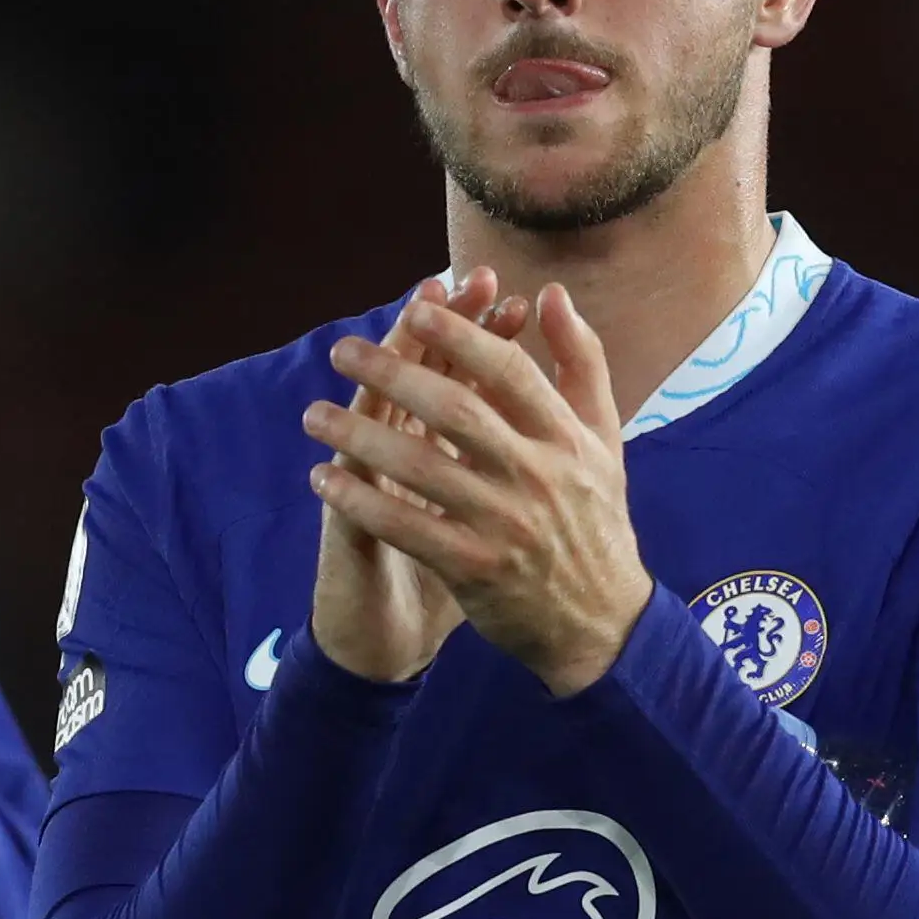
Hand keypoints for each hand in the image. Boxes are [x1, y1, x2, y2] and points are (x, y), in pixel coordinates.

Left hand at [303, 280, 651, 697]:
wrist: (603, 623)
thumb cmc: (595, 519)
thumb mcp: (603, 438)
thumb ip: (581, 362)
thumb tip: (553, 295)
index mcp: (566, 437)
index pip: (508, 372)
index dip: (460, 335)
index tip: (413, 308)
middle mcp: (537, 475)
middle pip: (456, 410)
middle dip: (394, 374)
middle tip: (341, 351)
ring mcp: (505, 524)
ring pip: (422, 467)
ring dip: (360, 437)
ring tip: (315, 414)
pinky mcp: (475, 568)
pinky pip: (406, 527)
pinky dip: (361, 502)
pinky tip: (323, 479)